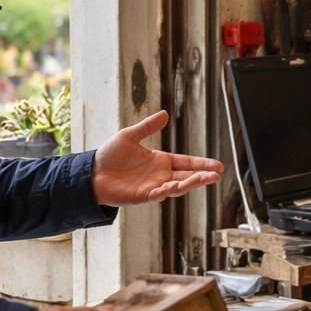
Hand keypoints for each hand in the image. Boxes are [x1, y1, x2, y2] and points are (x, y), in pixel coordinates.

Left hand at [92, 110, 223, 205]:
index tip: (218, 166)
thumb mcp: (130, 136)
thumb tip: (165, 114)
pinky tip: (176, 186)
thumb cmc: (110, 156)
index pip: (187, 162)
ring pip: (177, 187)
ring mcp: (153, 187)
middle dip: (202, 176)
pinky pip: (158, 194)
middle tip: (217, 175)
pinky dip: (167, 190)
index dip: (202, 164)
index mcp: (161, 161)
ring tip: (205, 179)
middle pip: (187, 176)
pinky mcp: (142, 196)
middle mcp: (161, 175)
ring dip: (191, 183)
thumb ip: (148, 127)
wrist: (92, 172)